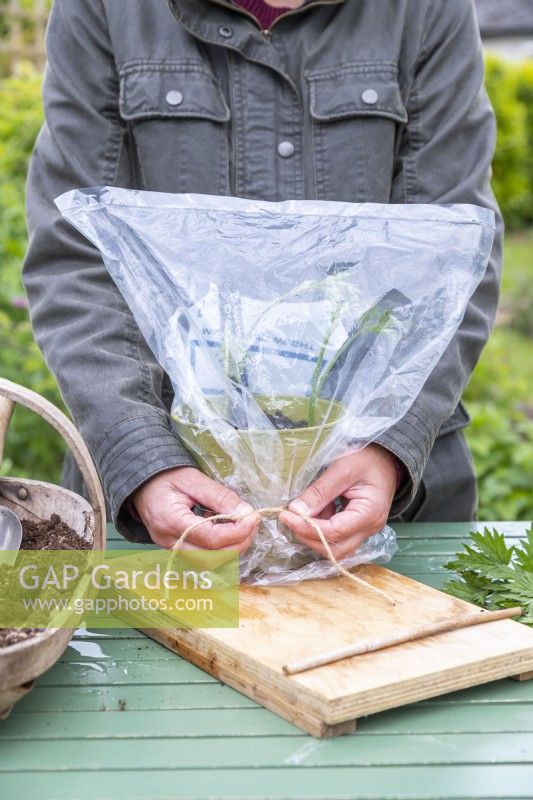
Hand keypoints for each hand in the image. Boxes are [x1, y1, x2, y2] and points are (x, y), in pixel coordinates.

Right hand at [132, 467, 258, 552]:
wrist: (142, 482)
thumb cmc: (166, 476)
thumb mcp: (195, 480)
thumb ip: (221, 497)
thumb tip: (247, 513)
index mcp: (170, 521)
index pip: (210, 538)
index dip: (237, 531)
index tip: (254, 518)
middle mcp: (168, 542)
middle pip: (211, 558)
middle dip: (238, 544)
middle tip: (252, 524)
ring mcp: (170, 549)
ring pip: (208, 563)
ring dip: (230, 549)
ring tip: (241, 527)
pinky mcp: (175, 550)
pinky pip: (202, 558)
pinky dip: (219, 549)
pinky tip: (224, 530)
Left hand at [278, 445, 397, 559]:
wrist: (386, 457)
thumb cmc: (367, 459)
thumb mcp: (341, 469)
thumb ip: (319, 492)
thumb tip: (295, 511)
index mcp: (369, 513)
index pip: (334, 532)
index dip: (306, 528)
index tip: (285, 515)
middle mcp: (370, 529)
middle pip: (335, 549)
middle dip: (308, 537)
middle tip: (289, 517)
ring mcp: (366, 531)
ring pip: (336, 548)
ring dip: (314, 535)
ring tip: (304, 512)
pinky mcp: (359, 528)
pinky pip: (338, 539)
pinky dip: (322, 530)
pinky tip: (318, 510)